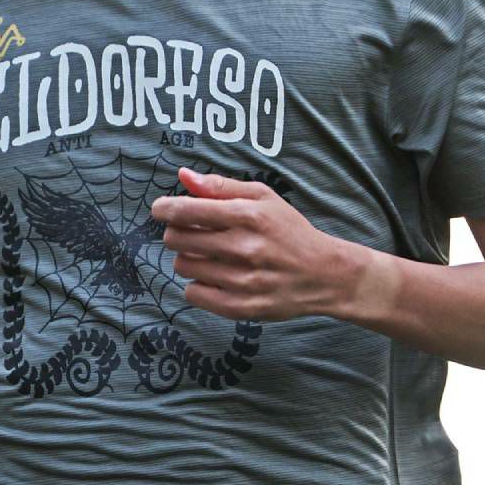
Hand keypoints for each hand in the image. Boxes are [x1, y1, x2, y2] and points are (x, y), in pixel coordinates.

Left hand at [150, 166, 386, 322]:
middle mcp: (245, 249)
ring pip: (183, 266)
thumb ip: (221, 186)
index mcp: (249, 216)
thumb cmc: (289, 231)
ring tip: (209, 256)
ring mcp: (242, 281)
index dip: (165, 209)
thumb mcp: (263, 198)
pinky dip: (198, 285)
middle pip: (177, 239)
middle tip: (191, 234)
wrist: (324, 275)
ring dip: (188, 259)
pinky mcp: (240, 307)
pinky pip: (193, 294)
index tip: (160, 210)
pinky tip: (215, 278)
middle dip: (177, 233)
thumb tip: (183, 176)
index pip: (186, 210)